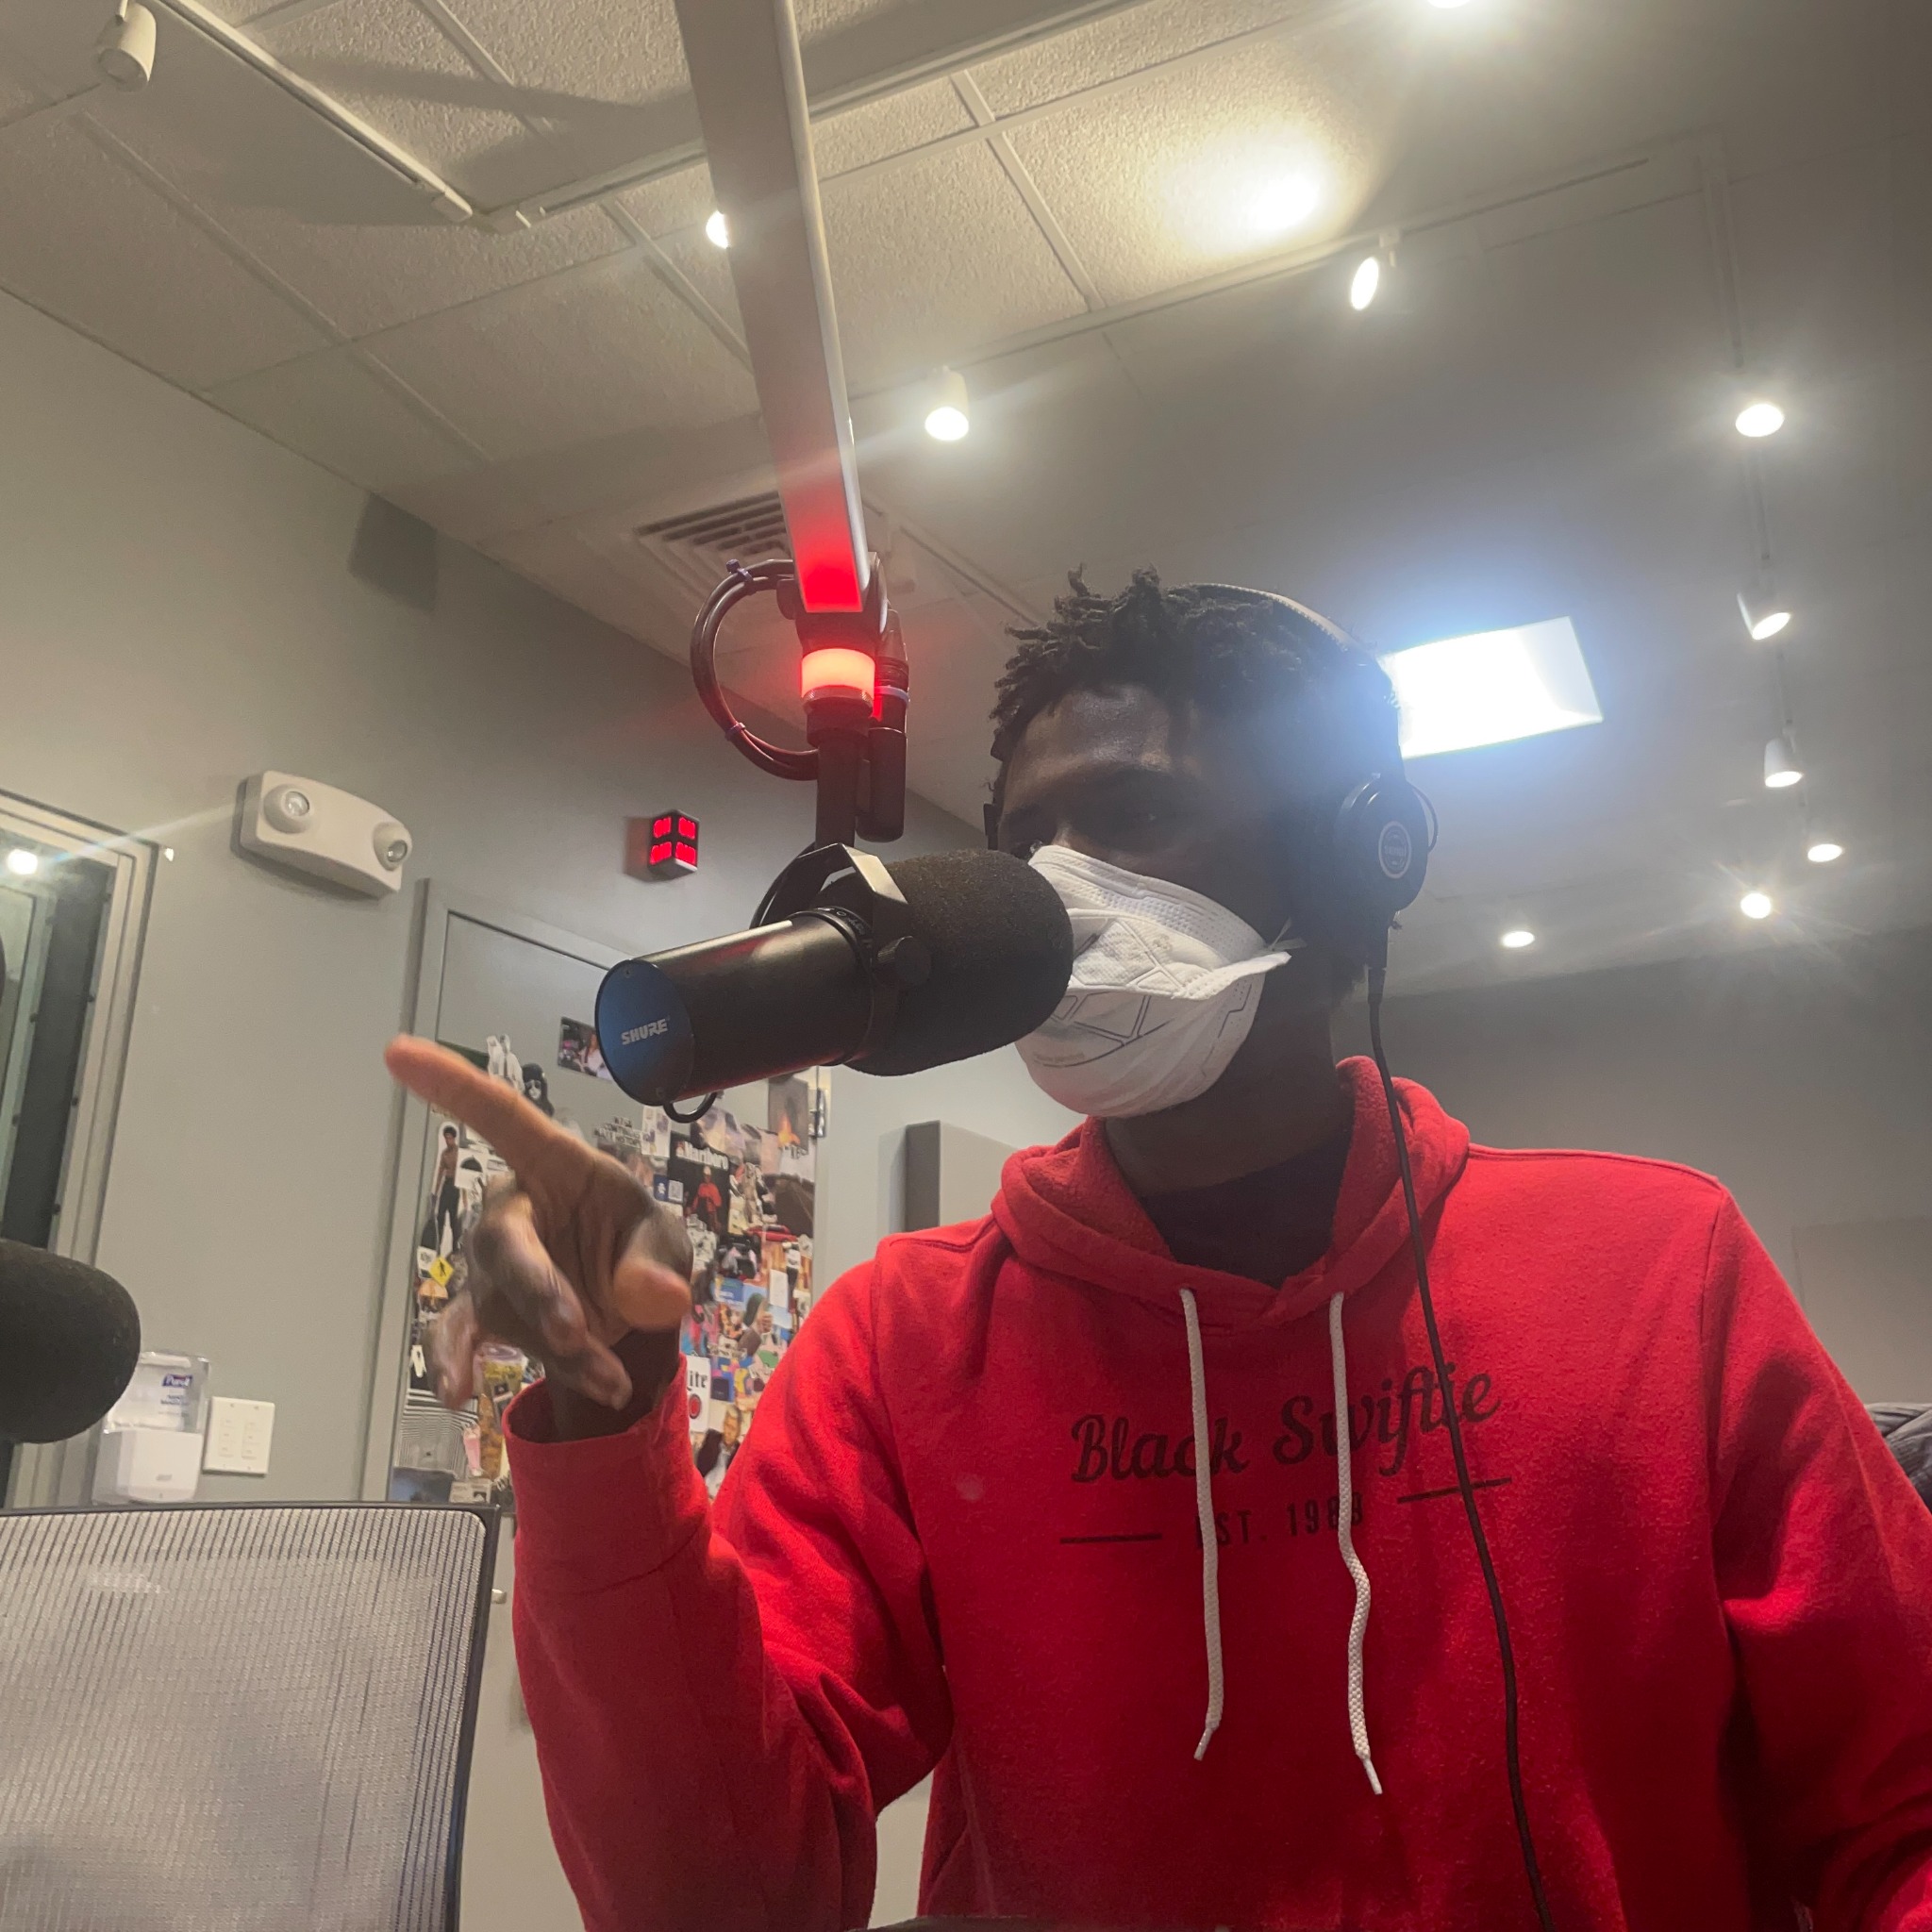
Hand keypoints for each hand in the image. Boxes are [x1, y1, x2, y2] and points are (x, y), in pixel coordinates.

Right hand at [384, 1038, 691, 1424]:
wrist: (626, 1310)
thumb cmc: (637, 1247)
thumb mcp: (663, 1245)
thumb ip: (658, 1263)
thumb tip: (654, 1298)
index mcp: (554, 1164)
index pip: (500, 1115)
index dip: (453, 1085)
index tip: (397, 1050)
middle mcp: (511, 1209)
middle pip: (506, 1242)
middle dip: (541, 1290)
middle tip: (578, 1332)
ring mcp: (489, 1265)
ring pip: (508, 1306)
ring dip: (558, 1348)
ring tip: (609, 1380)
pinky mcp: (482, 1313)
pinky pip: (457, 1335)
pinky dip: (456, 1363)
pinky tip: (457, 1394)